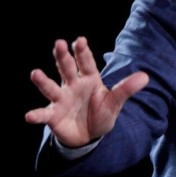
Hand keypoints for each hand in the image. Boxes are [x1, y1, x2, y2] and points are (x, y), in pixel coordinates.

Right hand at [25, 36, 148, 147]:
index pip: (86, 63)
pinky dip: (36, 114)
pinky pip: (43, 114)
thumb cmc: (101, 113)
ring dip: (43, 81)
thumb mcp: (115, 102)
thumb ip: (126, 89)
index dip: (83, 52)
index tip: (80, 40)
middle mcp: (72, 85)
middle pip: (67, 69)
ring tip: (35, 73)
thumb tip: (145, 77)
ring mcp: (61, 99)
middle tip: (59, 44)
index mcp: (89, 79)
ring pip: (51, 87)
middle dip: (63, 57)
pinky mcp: (53, 115)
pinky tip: (29, 116)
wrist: (90, 136)